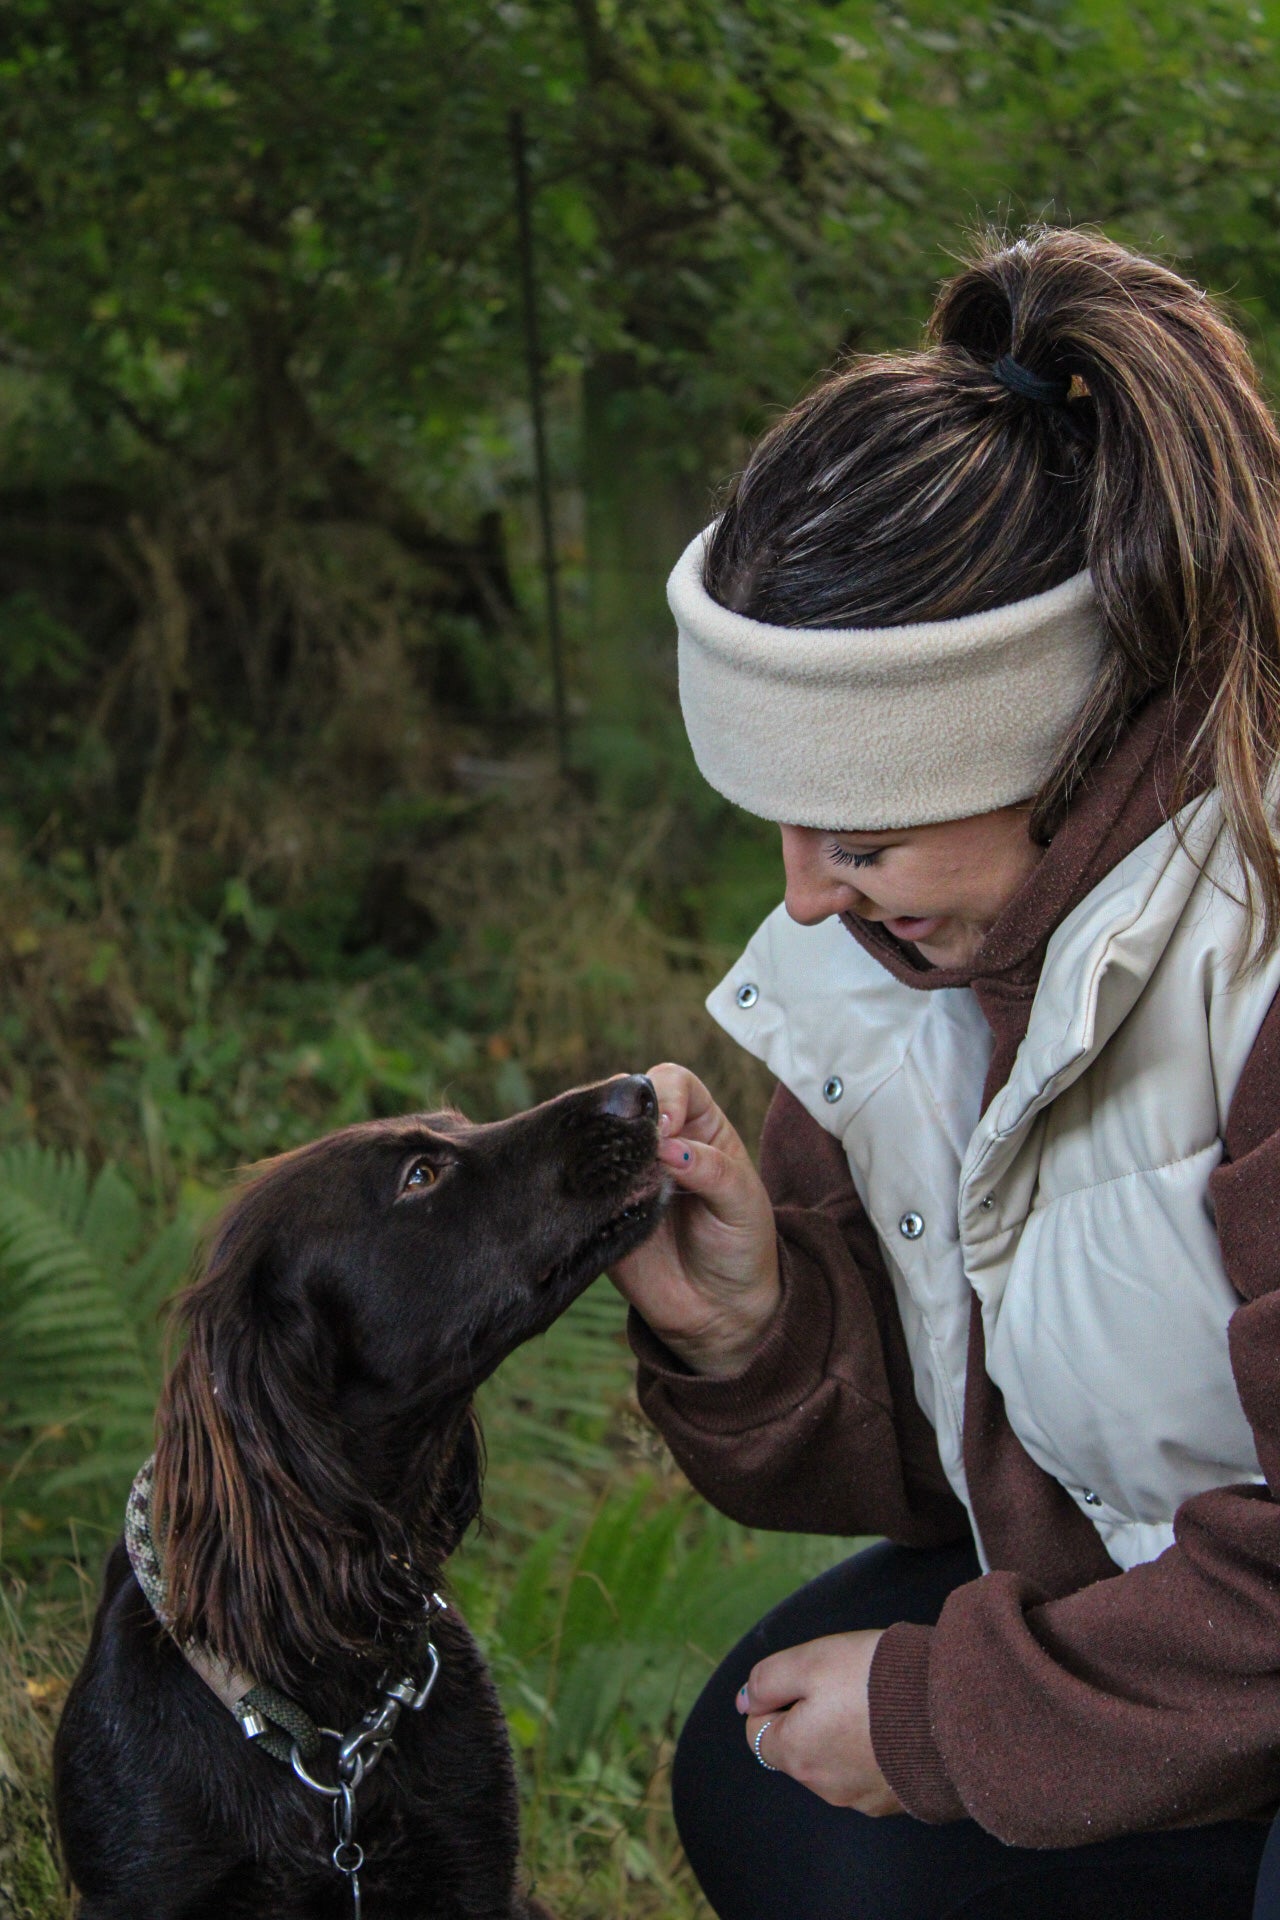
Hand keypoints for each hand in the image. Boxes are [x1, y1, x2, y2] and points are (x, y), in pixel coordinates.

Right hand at [607, 1063, 780, 1376]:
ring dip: (597, 1145)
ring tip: (612, 1173)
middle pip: (626, 1101)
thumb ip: (710, 1169)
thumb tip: (666, 1145)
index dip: (665, 1096)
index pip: (673, 1083)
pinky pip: (580, 1185)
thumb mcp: (742, 1204)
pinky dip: (580, 1183)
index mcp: (699, 1127)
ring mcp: (624, 1174)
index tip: (665, 1129)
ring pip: (596, 1137)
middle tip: (632, 1149)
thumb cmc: (741, 1248)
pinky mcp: (600, 1209)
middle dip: (623, 1114)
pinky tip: (593, 1197)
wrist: (720, 1313)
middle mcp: (657, 1142)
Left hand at [738, 1631, 904, 1815]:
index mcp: (796, 1754)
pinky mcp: (895, 1802)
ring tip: (874, 1702)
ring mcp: (862, 1799)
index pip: (758, 1731)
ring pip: (833, 1761)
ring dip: (842, 1735)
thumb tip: (744, 1702)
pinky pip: (869, 1773)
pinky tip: (895, 1727)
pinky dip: (873, 1752)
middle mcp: (824, 1787)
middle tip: (843, 1684)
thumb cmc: (873, 1679)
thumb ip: (766, 1679)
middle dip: (810, 1716)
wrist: (949, 1710)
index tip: (808, 1678)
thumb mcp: (809, 1660)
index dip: (776, 1698)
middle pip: (797, 1747)